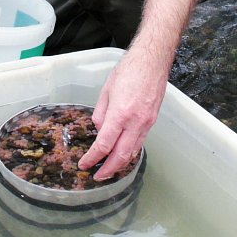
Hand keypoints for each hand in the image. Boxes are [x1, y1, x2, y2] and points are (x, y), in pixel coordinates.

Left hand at [77, 47, 166, 179]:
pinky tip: (122, 153)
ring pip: (133, 152)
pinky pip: (140, 142)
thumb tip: (99, 129)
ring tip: (108, 169)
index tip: (84, 164)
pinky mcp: (152, 121)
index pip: (104, 144)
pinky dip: (130, 152)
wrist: (152, 61)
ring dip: (120, 164)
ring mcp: (146, 123)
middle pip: (121, 155)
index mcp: (120, 114)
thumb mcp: (106, 90)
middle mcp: (135, 122)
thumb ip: (101, 113)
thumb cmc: (129, 70)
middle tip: (97, 176)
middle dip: (108, 170)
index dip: (93, 158)